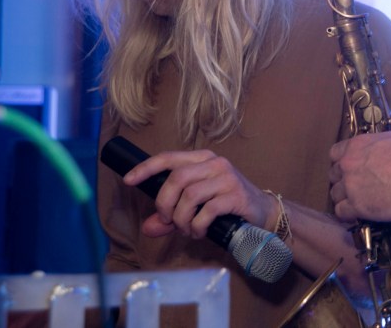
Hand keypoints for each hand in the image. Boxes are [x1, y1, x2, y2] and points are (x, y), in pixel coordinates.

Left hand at [123, 149, 275, 239]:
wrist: (262, 213)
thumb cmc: (226, 206)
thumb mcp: (196, 207)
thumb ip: (171, 216)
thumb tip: (148, 227)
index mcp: (202, 159)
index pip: (169, 158)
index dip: (146, 168)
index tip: (128, 180)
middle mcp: (214, 163)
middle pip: (176, 179)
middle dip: (165, 204)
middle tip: (167, 221)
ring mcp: (226, 177)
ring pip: (190, 196)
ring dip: (182, 219)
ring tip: (188, 230)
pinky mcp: (235, 195)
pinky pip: (206, 211)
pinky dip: (197, 226)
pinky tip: (200, 232)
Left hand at [328, 117, 390, 222]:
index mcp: (357, 145)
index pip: (335, 153)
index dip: (342, 161)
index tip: (351, 168)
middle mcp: (348, 164)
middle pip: (333, 175)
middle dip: (342, 180)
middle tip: (355, 186)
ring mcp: (351, 186)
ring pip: (335, 195)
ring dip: (344, 198)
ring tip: (357, 202)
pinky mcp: (357, 206)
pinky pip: (341, 213)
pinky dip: (348, 214)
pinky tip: (358, 214)